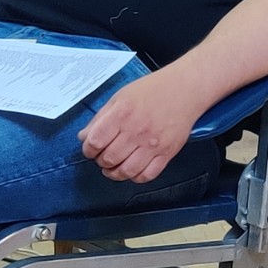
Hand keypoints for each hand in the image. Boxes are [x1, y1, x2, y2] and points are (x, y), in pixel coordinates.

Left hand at [77, 68, 202, 182]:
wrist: (184, 89)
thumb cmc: (152, 90)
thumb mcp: (119, 97)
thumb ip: (100, 118)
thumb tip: (84, 137)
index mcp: (122, 114)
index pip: (95, 141)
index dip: (88, 149)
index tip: (89, 149)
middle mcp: (137, 130)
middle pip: (109, 158)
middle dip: (100, 161)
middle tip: (101, 157)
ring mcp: (153, 144)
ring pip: (126, 171)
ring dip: (115, 173)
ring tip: (112, 168)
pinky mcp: (167, 153)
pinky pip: (147, 175)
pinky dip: (135, 177)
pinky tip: (131, 170)